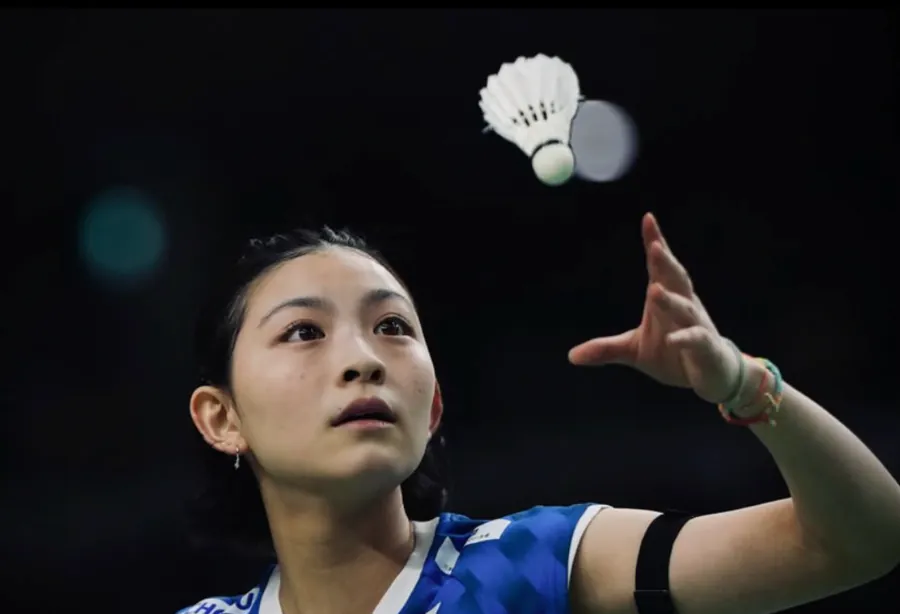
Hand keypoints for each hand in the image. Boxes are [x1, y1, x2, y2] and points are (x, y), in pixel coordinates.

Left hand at [568, 213, 740, 404]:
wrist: (711, 375)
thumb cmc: (673, 354)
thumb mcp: (634, 351)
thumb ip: (605, 349)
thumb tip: (571, 356)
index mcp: (666, 298)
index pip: (659, 267)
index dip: (655, 242)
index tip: (648, 218)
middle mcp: (684, 305)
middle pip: (676, 279)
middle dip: (665, 263)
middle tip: (654, 246)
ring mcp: (697, 325)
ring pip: (685, 308)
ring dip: (670, 300)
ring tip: (654, 290)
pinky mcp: (706, 347)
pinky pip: (696, 339)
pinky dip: (684, 338)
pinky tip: (671, 339)